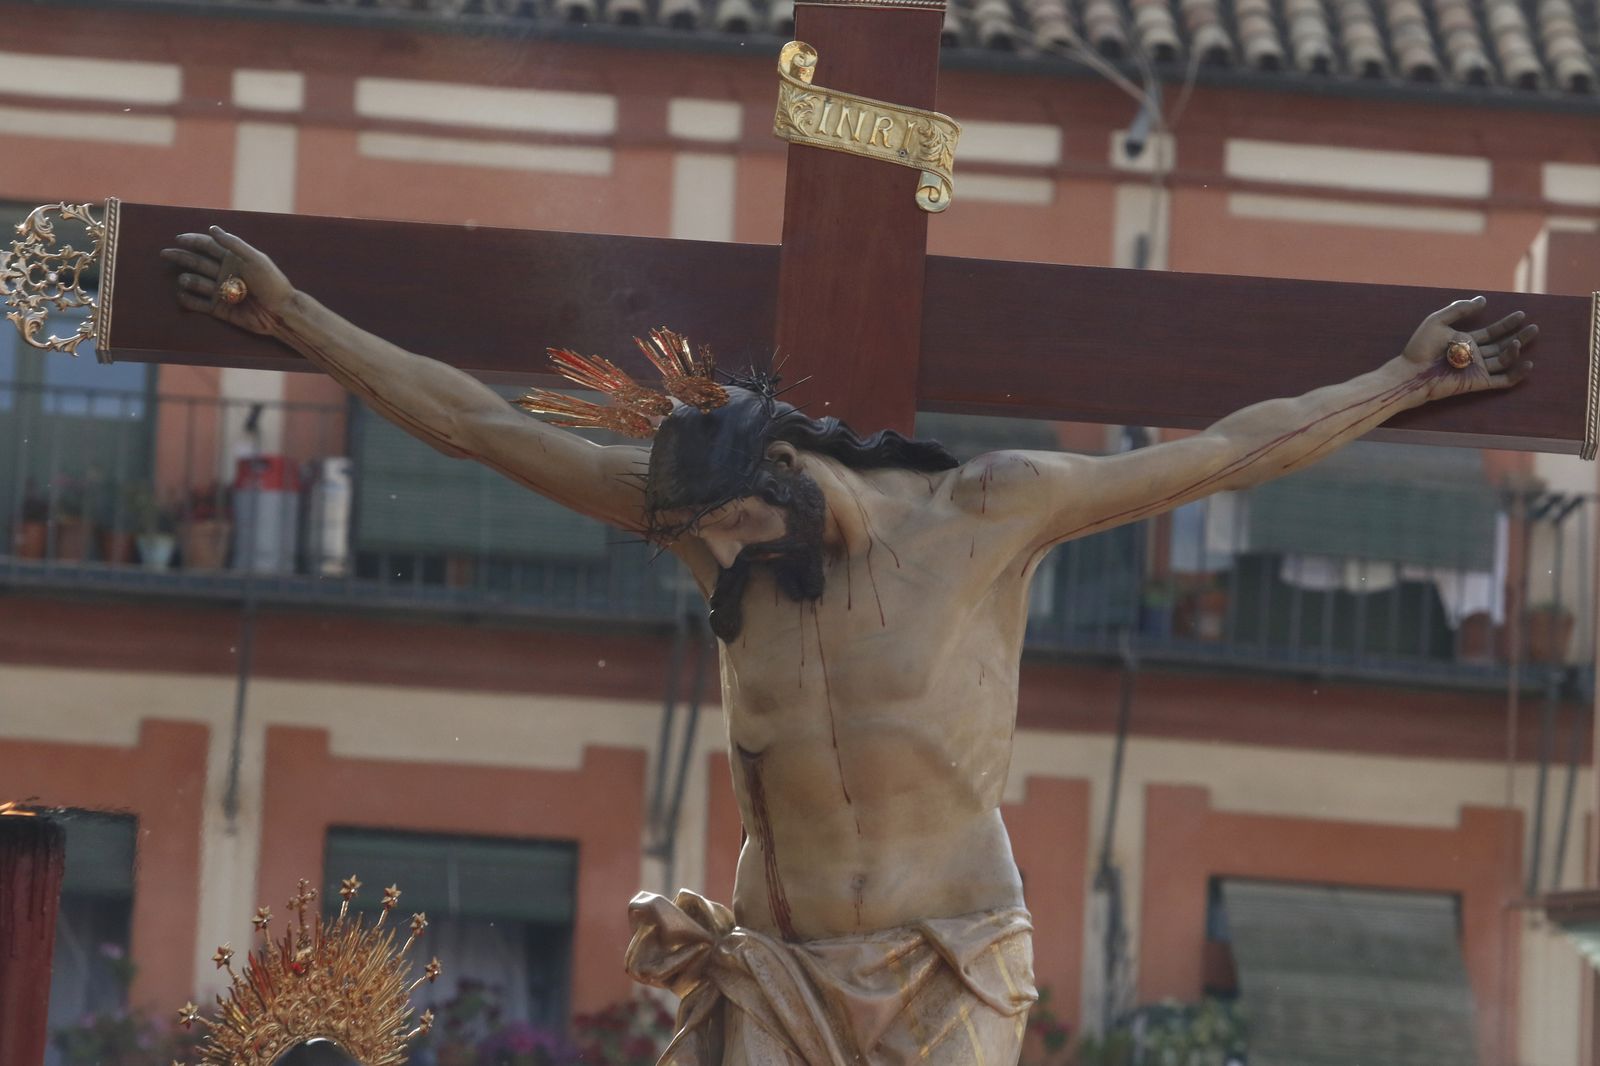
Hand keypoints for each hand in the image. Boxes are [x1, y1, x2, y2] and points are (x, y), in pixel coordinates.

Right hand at [160, 226, 293, 335]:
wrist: (280, 312)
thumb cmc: (272, 283)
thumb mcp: (254, 259)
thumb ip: (233, 244)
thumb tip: (211, 228)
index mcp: (232, 259)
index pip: (208, 246)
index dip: (193, 241)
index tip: (179, 238)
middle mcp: (224, 273)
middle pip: (197, 262)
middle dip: (181, 257)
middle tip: (165, 254)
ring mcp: (220, 291)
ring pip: (196, 282)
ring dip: (188, 280)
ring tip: (188, 280)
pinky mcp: (218, 309)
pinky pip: (198, 304)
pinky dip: (188, 300)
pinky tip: (182, 294)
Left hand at [1401, 295, 1536, 400]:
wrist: (1411, 372)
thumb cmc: (1419, 347)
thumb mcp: (1438, 321)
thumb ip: (1459, 310)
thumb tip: (1483, 300)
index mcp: (1465, 341)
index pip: (1491, 333)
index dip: (1506, 324)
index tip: (1521, 314)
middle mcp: (1473, 355)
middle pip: (1502, 345)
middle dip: (1519, 336)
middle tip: (1535, 327)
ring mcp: (1477, 369)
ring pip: (1503, 360)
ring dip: (1515, 350)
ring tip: (1519, 340)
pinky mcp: (1478, 382)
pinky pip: (1502, 380)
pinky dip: (1516, 374)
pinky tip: (1528, 364)